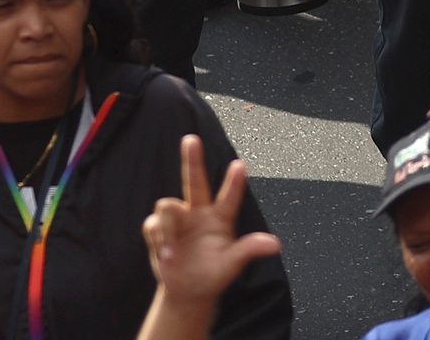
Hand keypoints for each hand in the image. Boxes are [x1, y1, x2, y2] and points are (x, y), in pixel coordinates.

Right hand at [144, 135, 281, 309]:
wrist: (187, 292)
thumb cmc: (214, 274)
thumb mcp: (233, 264)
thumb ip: (250, 250)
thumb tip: (276, 244)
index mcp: (221, 218)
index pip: (230, 197)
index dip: (235, 182)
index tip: (241, 165)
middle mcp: (199, 212)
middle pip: (195, 181)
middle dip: (192, 160)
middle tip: (191, 139)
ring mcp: (179, 220)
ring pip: (168, 205)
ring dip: (168, 227)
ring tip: (170, 252)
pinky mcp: (159, 230)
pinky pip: (153, 224)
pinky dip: (157, 237)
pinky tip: (165, 255)